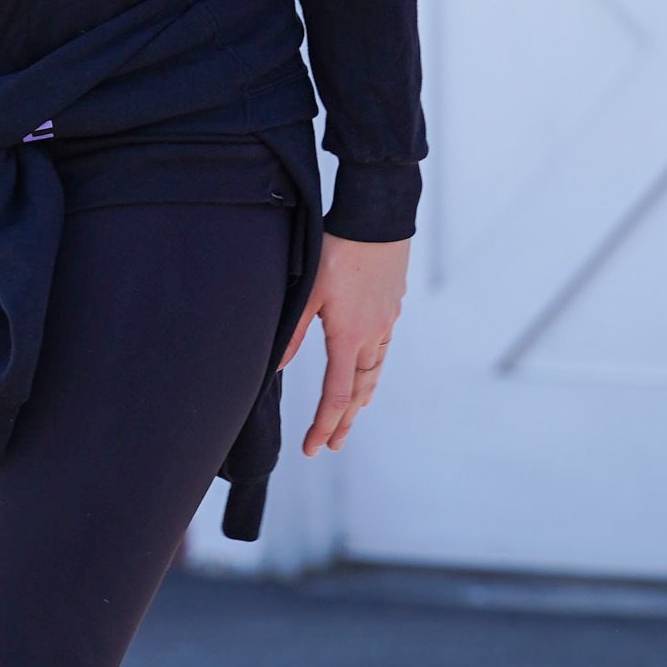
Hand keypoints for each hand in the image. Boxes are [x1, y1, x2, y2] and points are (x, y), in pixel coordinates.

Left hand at [282, 232, 409, 455]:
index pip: (337, 395)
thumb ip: (293, 332)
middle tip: (333, 445)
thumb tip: (275, 367)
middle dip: (344, 421)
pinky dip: (373, 370)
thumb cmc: (339, 249)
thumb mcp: (308, 290)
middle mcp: (372, 335)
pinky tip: (367, 370)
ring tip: (352, 416)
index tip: (314, 447)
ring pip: (374, 372)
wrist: (378, 219)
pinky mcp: (392, 308)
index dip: (324, 424)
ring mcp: (386, 322)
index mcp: (349, 336)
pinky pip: (382, 350)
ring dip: (361, 399)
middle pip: (360, 392)